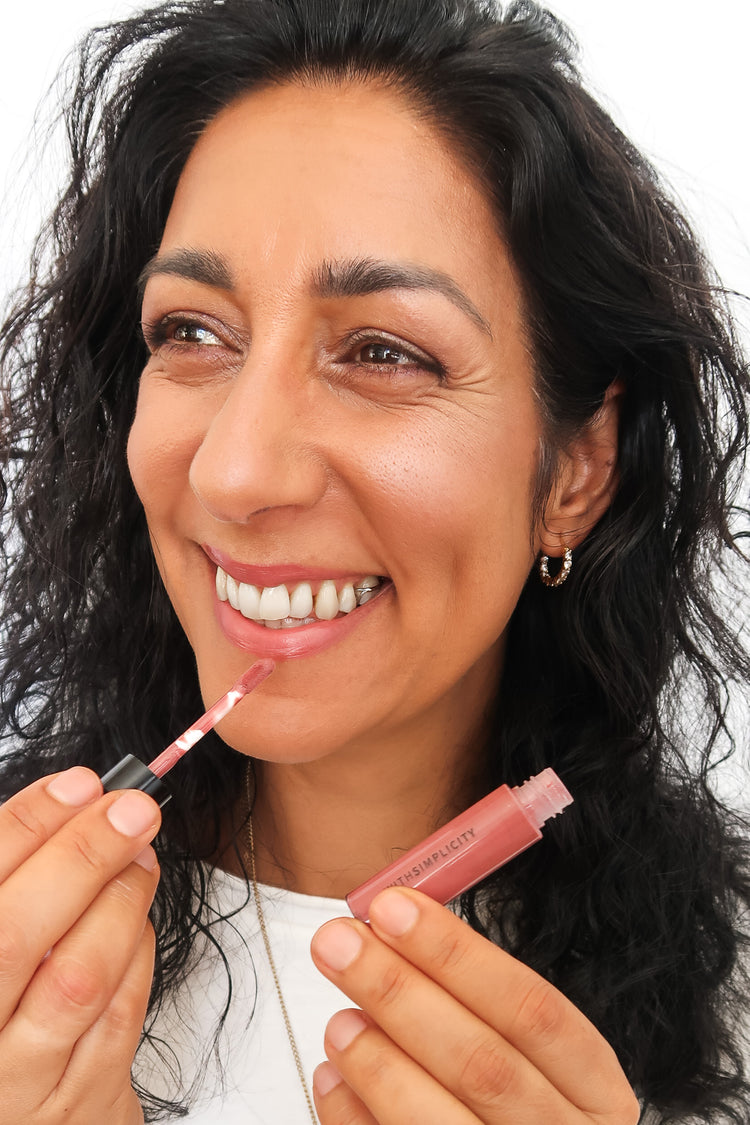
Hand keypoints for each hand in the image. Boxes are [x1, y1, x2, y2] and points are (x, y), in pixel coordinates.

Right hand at [0, 767, 161, 1123]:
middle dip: (83, 856)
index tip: (79, 784)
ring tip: (141, 856)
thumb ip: (15, 877)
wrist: (19, 1115)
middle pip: (16, 935)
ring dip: (121, 900)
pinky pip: (119, 1015)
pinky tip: (137, 916)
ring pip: (78, 978)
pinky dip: (137, 951)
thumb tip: (73, 801)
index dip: (28, 824)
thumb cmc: (1, 1007)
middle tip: (131, 809)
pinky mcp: (78, 1103)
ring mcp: (16, 1083)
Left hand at [310, 888, 639, 1124]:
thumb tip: (395, 932)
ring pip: (438, 1122)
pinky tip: (332, 1078)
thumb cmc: (517, 1111)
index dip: (458, 955)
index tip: (392, 909)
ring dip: (377, 1060)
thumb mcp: (530, 1058)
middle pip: (482, 1063)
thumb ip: (477, 1002)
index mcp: (594, 1092)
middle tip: (338, 943)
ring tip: (338, 1018)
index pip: (532, 1009)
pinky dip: (355, 1119)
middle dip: (399, 992)